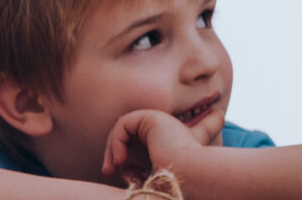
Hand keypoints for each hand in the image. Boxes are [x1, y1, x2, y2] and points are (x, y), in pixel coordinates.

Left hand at [101, 110, 217, 185]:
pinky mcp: (154, 117)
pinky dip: (116, 141)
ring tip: (112, 167)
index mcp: (168, 143)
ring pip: (124, 128)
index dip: (122, 153)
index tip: (117, 172)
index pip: (139, 140)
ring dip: (112, 148)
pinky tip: (120, 159)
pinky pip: (124, 123)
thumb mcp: (154, 180)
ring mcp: (161, 121)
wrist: (193, 176)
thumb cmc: (176, 184)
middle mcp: (165, 130)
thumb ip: (139, 174)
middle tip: (107, 171)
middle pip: (128, 134)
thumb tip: (124, 168)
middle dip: (112, 152)